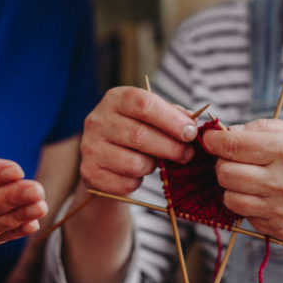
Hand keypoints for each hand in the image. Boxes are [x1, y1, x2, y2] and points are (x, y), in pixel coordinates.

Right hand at [79, 86, 198, 195]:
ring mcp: (89, 147)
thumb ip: (173, 115)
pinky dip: (138, 182)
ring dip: (153, 166)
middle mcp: (97, 120)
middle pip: (140, 135)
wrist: (106, 156)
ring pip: (134, 163)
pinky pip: (126, 183)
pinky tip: (137, 173)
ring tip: (155, 162)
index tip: (191, 133)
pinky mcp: (89, 172)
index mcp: (115, 98)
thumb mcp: (152, 115)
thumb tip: (193, 124)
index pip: (143, 104)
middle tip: (187, 154)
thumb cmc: (136, 129)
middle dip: (171, 147)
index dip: (171, 119)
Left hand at [202, 119, 282, 245]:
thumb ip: (263, 128)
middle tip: (233, 160)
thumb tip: (226, 131)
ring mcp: (281, 209)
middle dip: (222, 164)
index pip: (231, 145)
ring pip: (229, 198)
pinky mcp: (281, 230)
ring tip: (248, 180)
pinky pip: (246, 217)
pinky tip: (266, 198)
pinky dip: (249, 206)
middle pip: (224, 173)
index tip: (210, 140)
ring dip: (232, 187)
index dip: (213, 141)